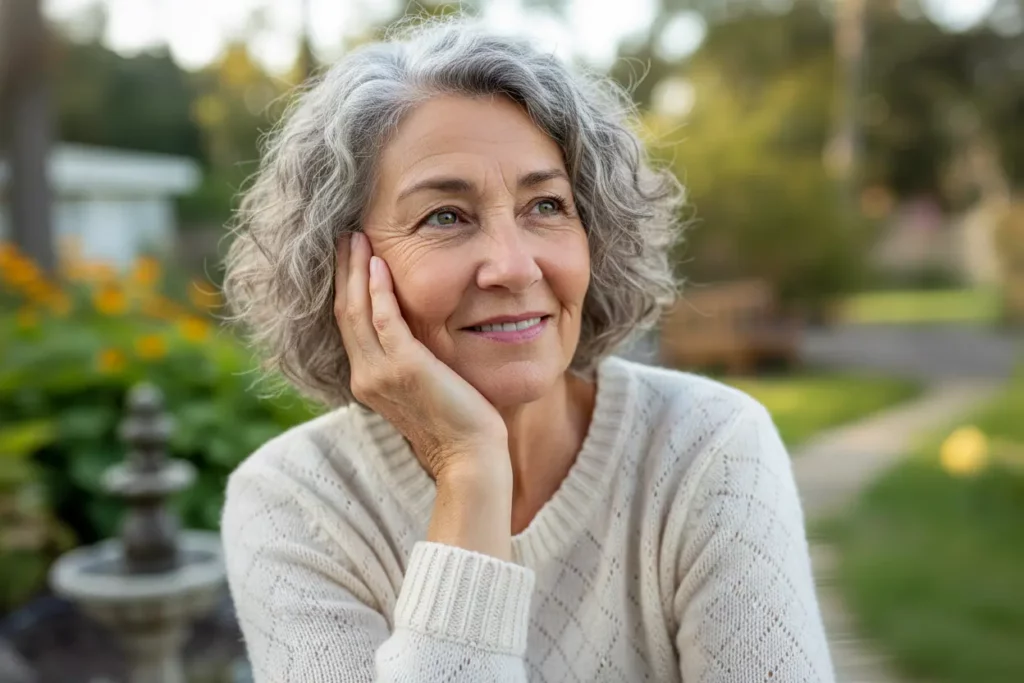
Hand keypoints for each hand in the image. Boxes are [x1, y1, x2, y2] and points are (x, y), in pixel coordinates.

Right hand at [334, 232, 508, 484]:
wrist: (470, 456)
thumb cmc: (459, 424)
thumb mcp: (426, 387)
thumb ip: (412, 362)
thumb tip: (418, 340)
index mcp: (368, 381)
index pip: (350, 324)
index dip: (347, 287)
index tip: (351, 256)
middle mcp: (366, 376)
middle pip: (345, 311)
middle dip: (344, 270)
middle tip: (347, 235)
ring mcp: (381, 373)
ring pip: (356, 310)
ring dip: (355, 271)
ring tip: (357, 238)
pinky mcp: (405, 367)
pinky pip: (384, 319)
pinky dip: (378, 290)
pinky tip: (379, 265)